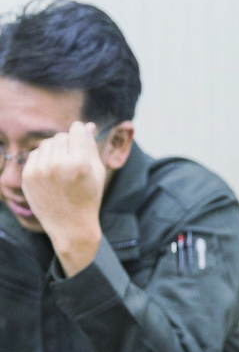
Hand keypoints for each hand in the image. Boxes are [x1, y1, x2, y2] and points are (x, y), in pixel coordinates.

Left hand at [21, 121, 106, 275]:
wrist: (71, 227)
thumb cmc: (89, 199)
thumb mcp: (97, 174)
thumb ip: (91, 147)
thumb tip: (86, 125)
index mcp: (80, 163)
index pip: (76, 130)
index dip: (80, 134)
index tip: (81, 142)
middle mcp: (58, 164)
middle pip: (60, 136)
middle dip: (67, 145)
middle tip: (72, 161)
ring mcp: (40, 170)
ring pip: (46, 144)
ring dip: (54, 151)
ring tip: (61, 169)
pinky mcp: (28, 176)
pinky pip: (35, 155)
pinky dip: (43, 161)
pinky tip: (51, 175)